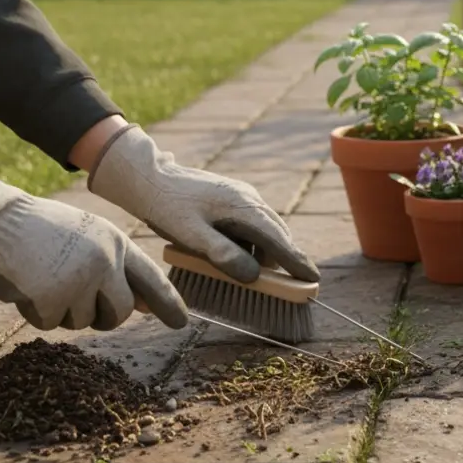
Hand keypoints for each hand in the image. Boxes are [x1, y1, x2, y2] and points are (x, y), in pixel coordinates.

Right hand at [0, 160, 189, 330]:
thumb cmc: (39, 229)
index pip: (152, 279)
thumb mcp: (88, 237)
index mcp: (116, 243)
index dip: (169, 303)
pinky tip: (26, 285)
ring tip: (44, 278)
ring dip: (62, 310)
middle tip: (79, 301)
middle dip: (103, 317)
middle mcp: (104, 262)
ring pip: (81, 322)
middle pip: (119, 313)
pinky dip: (35, 311)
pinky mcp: (51, 298)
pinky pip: (49, 323)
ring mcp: (79, 281)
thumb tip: (142, 304)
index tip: (181, 322)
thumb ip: (115, 266)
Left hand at [87, 125, 318, 283]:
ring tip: (260, 277)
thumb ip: (223, 255)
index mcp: (243, 208)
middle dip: (287, 259)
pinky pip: (253, 224)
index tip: (313, 280)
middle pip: (278, 234)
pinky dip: (253, 242)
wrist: (148, 177)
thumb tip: (255, 276)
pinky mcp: (232, 197)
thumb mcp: (192, 235)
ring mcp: (242, 196)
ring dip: (266, 252)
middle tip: (294, 285)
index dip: (297, 262)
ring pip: (266, 229)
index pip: (279, 240)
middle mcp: (249, 199)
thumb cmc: (167, 207)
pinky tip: (240, 255)